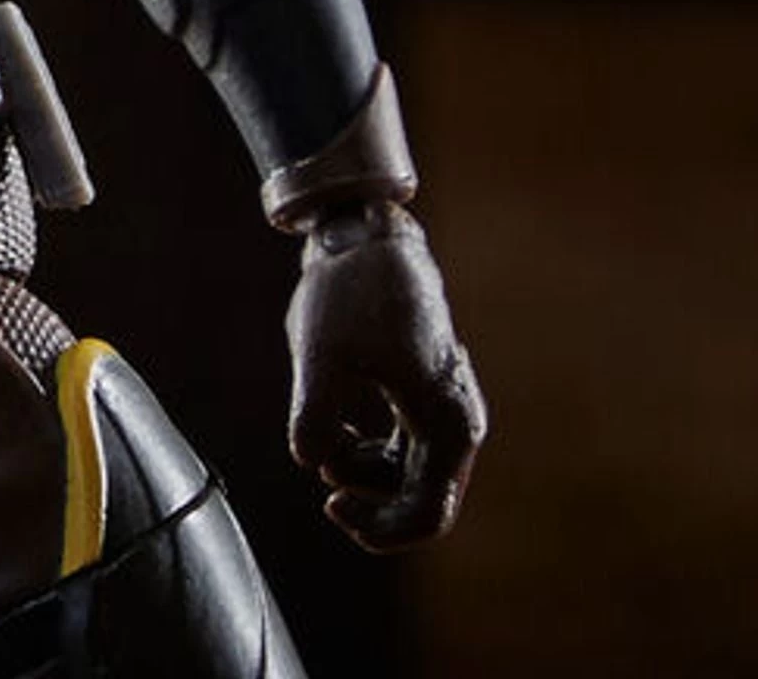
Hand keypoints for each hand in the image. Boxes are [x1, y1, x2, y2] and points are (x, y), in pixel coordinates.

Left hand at [286, 201, 484, 549]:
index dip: (382, 528)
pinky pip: (399, 449)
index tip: (331, 506)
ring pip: (406, 474)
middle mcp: (455, 422)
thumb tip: (308, 461)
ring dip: (362, 472)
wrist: (367, 235)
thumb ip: (314, 414)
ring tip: (323, 440)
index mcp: (448, 423)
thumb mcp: (322, 353)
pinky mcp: (419, 394)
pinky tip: (331, 433)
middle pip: (421, 499)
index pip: (430, 513)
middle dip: (370, 501)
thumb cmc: (352, 292)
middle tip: (325, 486)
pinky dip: (365, 450)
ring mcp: (440, 408)